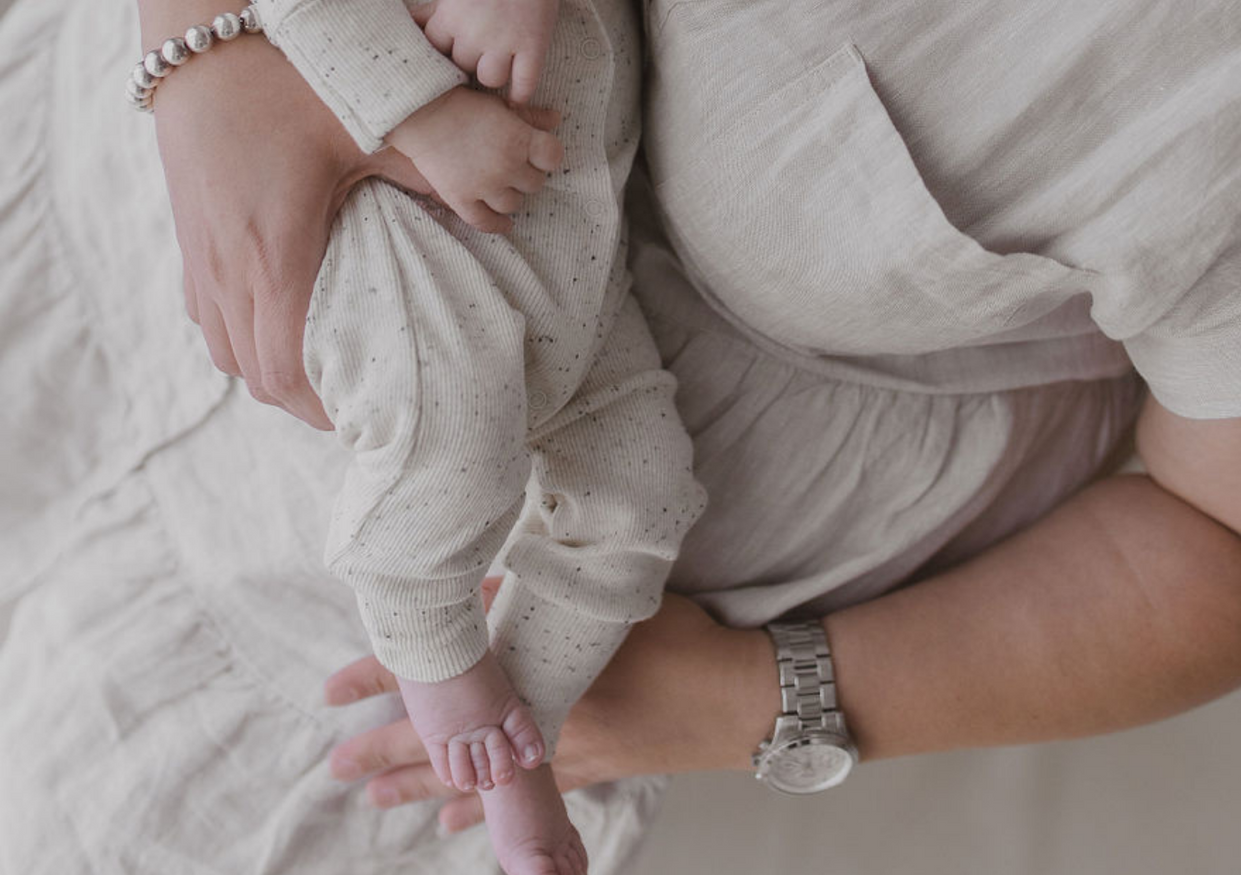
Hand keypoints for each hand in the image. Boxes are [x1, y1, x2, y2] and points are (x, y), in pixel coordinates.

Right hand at [154, 32, 436, 428]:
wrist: (201, 35)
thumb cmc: (286, 75)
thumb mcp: (373, 118)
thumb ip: (447, 158)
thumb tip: (530, 168)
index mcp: (275, 251)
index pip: (289, 369)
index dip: (328, 406)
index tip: (373, 412)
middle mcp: (227, 265)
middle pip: (256, 375)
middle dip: (309, 399)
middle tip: (363, 398)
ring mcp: (200, 252)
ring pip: (226, 350)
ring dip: (273, 369)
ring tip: (327, 366)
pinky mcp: (189, 234)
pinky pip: (208, 314)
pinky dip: (243, 334)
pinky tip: (280, 315)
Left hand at [323, 593, 774, 833]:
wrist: (735, 698)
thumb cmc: (675, 638)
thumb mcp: (598, 598)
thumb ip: (532, 592)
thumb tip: (468, 586)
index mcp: (530, 673)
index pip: (438, 676)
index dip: (382, 679)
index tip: (334, 690)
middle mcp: (533, 721)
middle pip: (442, 740)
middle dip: (385, 749)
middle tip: (338, 763)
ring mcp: (559, 753)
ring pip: (472, 775)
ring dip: (419, 785)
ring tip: (374, 796)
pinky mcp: (586, 769)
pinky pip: (520, 797)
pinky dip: (481, 811)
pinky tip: (448, 824)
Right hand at [387, 86, 564, 229]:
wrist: (418, 114)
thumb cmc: (461, 104)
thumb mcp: (500, 104)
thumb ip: (531, 115)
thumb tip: (556, 120)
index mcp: (519, 139)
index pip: (553, 157)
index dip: (548, 155)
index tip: (540, 153)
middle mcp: (507, 166)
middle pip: (535, 183)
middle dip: (528, 175)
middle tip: (517, 167)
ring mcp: (484, 186)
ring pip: (513, 204)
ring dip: (512, 196)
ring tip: (505, 186)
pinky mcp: (462, 199)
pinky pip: (486, 222)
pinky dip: (498, 225)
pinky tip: (505, 224)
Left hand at [422, 0, 566, 103]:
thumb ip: (428, 15)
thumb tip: (400, 26)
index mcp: (450, 17)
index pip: (435, 55)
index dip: (445, 55)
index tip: (455, 51)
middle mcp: (474, 31)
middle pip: (463, 68)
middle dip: (471, 62)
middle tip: (482, 51)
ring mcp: (505, 40)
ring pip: (490, 79)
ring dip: (494, 75)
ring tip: (500, 65)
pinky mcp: (533, 45)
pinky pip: (524, 85)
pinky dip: (520, 95)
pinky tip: (516, 94)